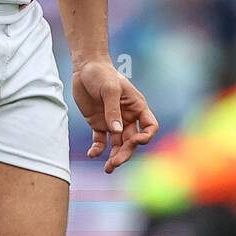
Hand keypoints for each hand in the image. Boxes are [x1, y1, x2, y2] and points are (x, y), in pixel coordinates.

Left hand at [71, 59, 159, 173]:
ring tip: (108, 168)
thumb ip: (113, 110)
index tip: (135, 140)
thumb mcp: (109, 89)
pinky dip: (98, 149)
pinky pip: (101, 141)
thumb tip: (116, 131)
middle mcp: (127, 117)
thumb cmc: (102, 73)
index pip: (150, 126)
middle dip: (126, 153)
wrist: (85, 67)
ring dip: (114, 157)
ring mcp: (113, 122)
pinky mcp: (98, 124)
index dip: (146, 136)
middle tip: (114, 163)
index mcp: (137, 107)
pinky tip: (92, 154)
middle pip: (132, 141)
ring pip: (118, 144)